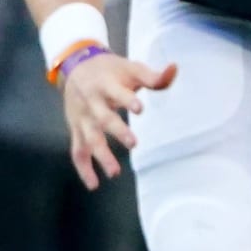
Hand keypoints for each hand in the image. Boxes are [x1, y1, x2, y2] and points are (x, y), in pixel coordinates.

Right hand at [61, 51, 176, 189]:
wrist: (75, 65)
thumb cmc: (109, 70)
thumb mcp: (130, 67)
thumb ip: (152, 76)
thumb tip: (174, 69)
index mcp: (105, 83)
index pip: (115, 91)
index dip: (126, 99)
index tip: (139, 108)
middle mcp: (91, 101)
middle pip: (103, 118)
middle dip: (117, 130)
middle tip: (134, 143)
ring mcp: (82, 117)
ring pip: (89, 138)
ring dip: (100, 155)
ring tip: (115, 173)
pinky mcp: (76, 129)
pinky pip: (77, 150)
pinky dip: (83, 168)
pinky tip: (93, 184)